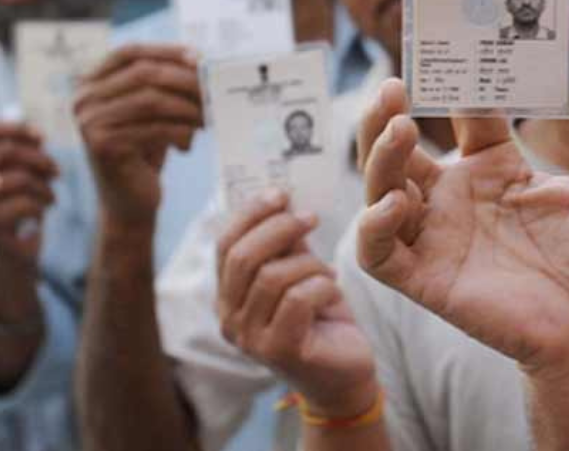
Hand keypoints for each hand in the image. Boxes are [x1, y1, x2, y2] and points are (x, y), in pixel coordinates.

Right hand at [0, 123, 56, 267]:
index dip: (17, 130)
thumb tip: (38, 138)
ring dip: (45, 187)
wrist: (16, 244)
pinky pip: (22, 203)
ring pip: (20, 177)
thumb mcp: (27, 171)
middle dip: (41, 160)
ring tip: (51, 197)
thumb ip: (28, 151)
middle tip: (57, 173)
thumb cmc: (22, 201)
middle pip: (9, 150)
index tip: (43, 138)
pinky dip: (41, 206)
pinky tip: (42, 212)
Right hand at [75, 44, 201, 230]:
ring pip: (152, 100)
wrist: (129, 203)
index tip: (199, 58)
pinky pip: (155, 129)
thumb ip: (163, 86)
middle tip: (214, 90)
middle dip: (184, 80)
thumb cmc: (144, 153)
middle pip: (143, 74)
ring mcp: (90, 122)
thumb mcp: (150, 113)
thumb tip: (201, 62)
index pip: (128, 53)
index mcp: (90, 84)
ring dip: (188, 107)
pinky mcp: (103, 146)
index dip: (165, 51)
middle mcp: (83, 99)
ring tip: (208, 118)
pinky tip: (188, 143)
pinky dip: (180, 132)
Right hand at [217, 190, 377, 417]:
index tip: (280, 194)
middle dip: (280, 228)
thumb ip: (285, 244)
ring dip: (309, 264)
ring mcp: (251, 339)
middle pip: (242, 257)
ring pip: (272, 277)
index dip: (250, 213)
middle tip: (312, 218)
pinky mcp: (280, 351)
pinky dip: (322, 286)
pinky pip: (298, 299)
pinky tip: (333, 292)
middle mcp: (229, 319)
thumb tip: (280, 199)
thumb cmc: (321, 318)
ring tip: (327, 271)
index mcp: (227, 296)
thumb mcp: (300, 272)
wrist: (344, 373)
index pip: (224, 244)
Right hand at [356, 78, 568, 373]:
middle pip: (399, 147)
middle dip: (384, 114)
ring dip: (378, 157)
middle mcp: (456, 197)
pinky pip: (378, 253)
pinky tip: (397, 202)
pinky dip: (373, 226)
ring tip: (399, 128)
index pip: (464, 115)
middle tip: (393, 85)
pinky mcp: (426, 279)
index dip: (459, 86)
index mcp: (495, 168)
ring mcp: (437, 236)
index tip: (463, 55)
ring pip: (380, 189)